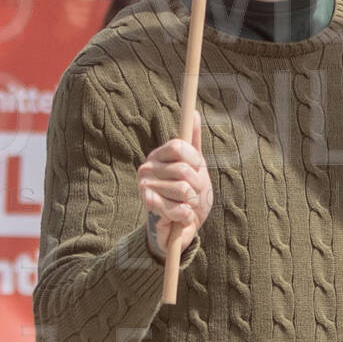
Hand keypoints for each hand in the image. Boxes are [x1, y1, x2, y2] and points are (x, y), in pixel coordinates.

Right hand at [138, 115, 212, 259]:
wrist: (178, 228)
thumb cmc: (188, 196)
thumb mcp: (196, 167)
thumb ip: (194, 142)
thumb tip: (195, 113)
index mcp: (159, 155)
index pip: (180, 146)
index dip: (194, 161)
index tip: (196, 170)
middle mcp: (147, 167)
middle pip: (185, 170)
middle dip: (198, 187)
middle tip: (191, 195)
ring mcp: (145, 186)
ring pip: (184, 190)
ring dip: (192, 203)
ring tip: (183, 206)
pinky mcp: (148, 205)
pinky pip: (180, 208)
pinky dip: (186, 216)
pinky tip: (178, 217)